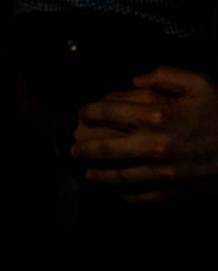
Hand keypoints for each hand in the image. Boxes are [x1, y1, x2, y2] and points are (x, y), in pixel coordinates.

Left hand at [71, 66, 217, 203]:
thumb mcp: (200, 83)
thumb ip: (163, 76)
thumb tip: (134, 80)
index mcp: (157, 116)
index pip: (110, 112)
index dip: (90, 111)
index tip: (81, 113)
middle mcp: (155, 146)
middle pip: (108, 148)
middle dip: (86, 149)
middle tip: (72, 149)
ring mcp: (165, 173)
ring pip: (122, 176)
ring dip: (101, 175)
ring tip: (87, 174)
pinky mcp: (178, 191)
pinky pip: (146, 196)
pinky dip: (129, 196)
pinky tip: (118, 194)